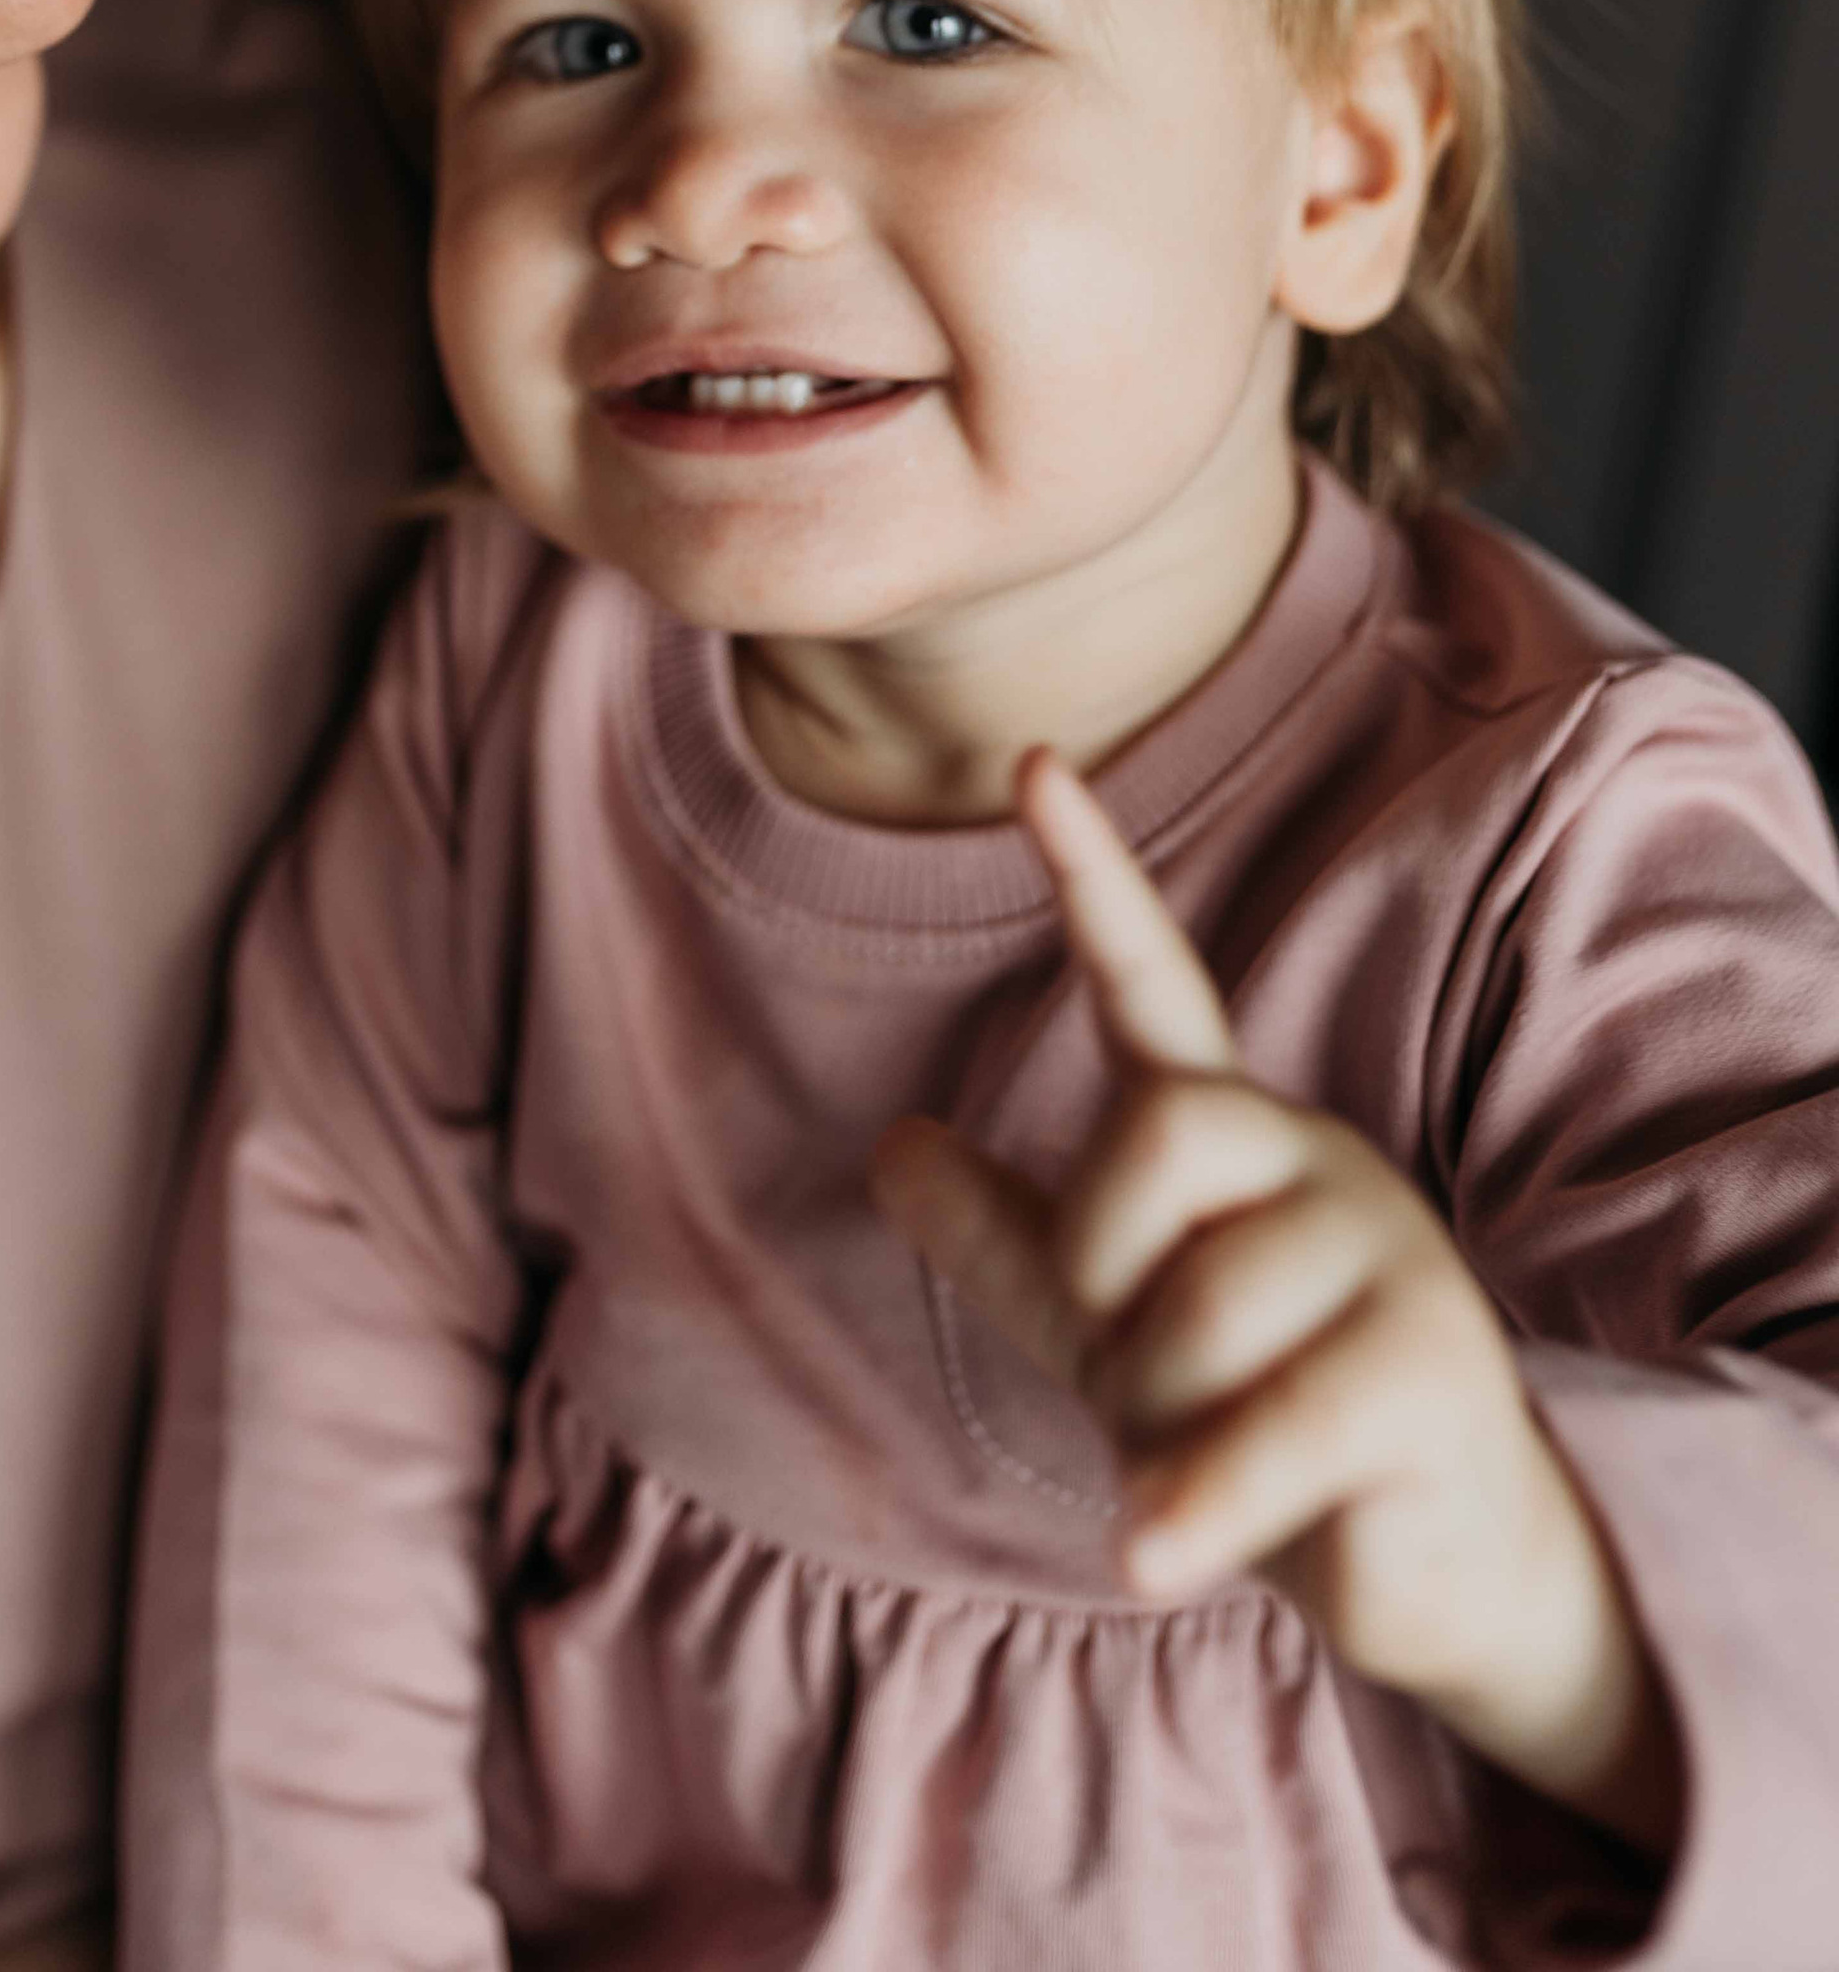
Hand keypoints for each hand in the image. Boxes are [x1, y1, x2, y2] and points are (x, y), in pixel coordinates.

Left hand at [872, 750, 1678, 1849]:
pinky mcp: (1433, 1375)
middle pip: (1156, 1134)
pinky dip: (1192, 1508)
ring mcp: (1387, 1259)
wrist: (1439, 1569)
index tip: (1032, 759)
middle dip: (1108, 1267)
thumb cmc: (1264, 1423)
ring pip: (1200, 1308)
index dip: (1092, 879)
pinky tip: (1151, 1556)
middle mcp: (1316, 1163)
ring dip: (1164, 1425)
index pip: (1154, 984)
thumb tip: (889, 1149)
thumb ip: (1013, 1240)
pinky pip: (1267, 1427)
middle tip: (1136, 1367)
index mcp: (1234, 1139)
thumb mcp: (1118, 1330)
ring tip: (1213, 1472)